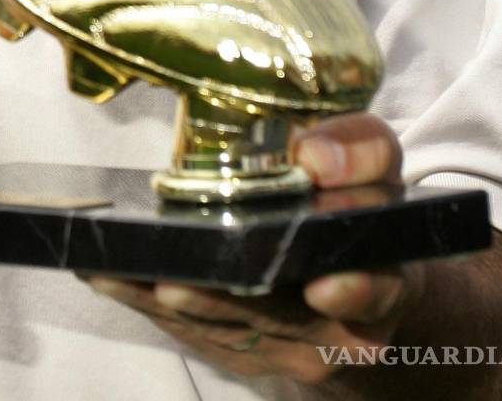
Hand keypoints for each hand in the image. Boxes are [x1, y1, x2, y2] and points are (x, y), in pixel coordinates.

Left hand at [86, 113, 423, 384]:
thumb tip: (312, 155)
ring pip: (233, 330)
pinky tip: (112, 277)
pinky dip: (153, 304)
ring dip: (181, 303)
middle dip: (227, 299)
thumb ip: (354, 147)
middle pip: (284, 317)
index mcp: (388, 269)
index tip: (322, 286)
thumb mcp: (370, 158)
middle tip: (176, 285)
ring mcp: (298, 347)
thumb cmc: (355, 193)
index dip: (355, 291)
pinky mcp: (253, 354)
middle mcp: (345, 324)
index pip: (381, 287)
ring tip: (133, 277)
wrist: (359, 262)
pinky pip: (200, 333)